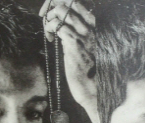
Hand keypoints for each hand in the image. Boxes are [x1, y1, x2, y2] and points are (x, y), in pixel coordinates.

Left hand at [39, 0, 98, 122]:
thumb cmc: (90, 75)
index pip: (77, 4)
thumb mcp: (87, 51)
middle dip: (54, 7)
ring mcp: (83, 36)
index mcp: (96, 28)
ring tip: (49, 30)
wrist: (94, 91)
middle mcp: (91, 29)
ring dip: (51, 17)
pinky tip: (49, 38)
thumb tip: (65, 29)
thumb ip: (79, 37)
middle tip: (48, 19)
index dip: (62, 3)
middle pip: (69, 2)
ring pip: (62, 11)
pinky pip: (58, 26)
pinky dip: (49, 28)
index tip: (54, 13)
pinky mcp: (74, 44)